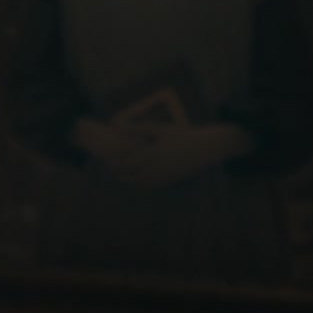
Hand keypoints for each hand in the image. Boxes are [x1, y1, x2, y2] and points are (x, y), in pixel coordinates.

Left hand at [72, 119, 253, 189]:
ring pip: (141, 182)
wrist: (205, 148)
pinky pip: (153, 186)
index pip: (129, 161)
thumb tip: (120, 126)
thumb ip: (140, 128)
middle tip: (109, 172)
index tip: (107, 162)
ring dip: (128, 181)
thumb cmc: (182, 135)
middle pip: (133, 174)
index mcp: (154, 152)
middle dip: (120, 174)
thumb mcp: (161, 129)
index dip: (117, 164)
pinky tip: (136, 183)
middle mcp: (157, 166)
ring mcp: (164, 175)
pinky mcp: (170, 179)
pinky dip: (141, 186)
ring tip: (119, 178)